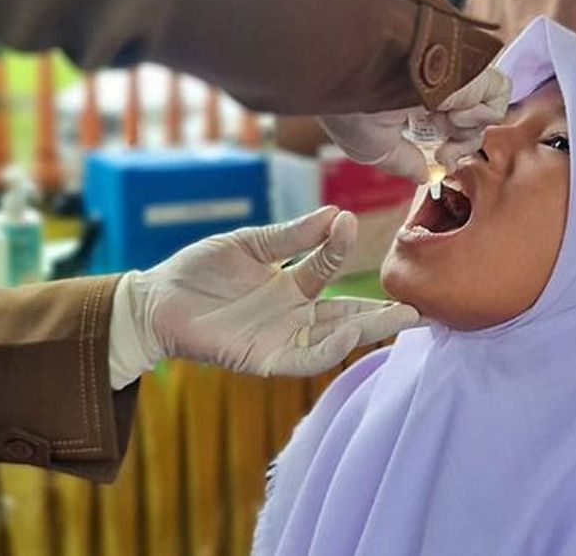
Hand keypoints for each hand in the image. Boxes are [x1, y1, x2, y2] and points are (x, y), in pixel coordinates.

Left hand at [107, 207, 419, 385]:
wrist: (154, 300)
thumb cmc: (199, 271)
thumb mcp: (249, 245)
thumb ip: (292, 237)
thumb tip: (337, 215)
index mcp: (292, 284)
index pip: (330, 269)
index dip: (342, 249)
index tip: (349, 222)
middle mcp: (294, 314)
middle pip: (348, 313)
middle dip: (385, 313)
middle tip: (422, 307)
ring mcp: (282, 337)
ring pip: (336, 337)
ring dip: (367, 329)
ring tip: (400, 317)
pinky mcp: (265, 359)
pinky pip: (305, 359)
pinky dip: (329, 349)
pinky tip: (348, 333)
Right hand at [318, 66, 511, 181]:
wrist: (359, 73)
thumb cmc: (356, 108)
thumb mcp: (377, 149)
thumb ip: (405, 164)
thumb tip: (425, 177)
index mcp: (413, 102)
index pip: (445, 129)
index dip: (447, 150)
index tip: (437, 162)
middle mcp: (437, 89)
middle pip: (467, 125)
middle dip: (458, 148)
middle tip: (443, 156)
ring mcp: (456, 78)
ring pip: (484, 114)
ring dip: (467, 133)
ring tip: (444, 127)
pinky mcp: (473, 69)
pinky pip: (499, 95)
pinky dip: (482, 115)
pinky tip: (454, 113)